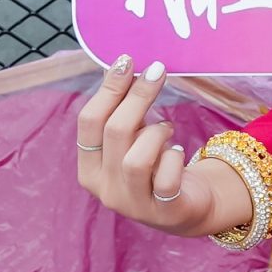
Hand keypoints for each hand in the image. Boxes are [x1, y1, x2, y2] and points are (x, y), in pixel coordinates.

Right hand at [74, 55, 234, 235]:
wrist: (184, 206)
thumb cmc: (154, 164)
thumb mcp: (133, 138)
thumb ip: (123, 110)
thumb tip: (120, 66)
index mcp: (88, 167)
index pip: (88, 123)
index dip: (107, 89)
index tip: (126, 61)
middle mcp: (104, 187)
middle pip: (114, 133)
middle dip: (137, 96)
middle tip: (157, 71)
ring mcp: (132, 203)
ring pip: (135, 159)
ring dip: (155, 133)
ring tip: (166, 127)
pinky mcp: (162, 211)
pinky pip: (165, 179)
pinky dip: (173, 158)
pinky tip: (177, 151)